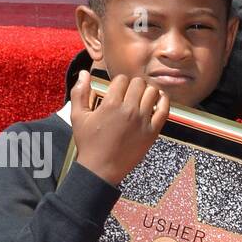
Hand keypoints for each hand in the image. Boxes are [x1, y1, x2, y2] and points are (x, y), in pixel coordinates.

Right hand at [70, 70, 168, 185]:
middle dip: (133, 85)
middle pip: (138, 83)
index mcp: (110, 104)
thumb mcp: (78, 116)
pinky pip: (164, 110)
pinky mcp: (152, 132)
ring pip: (152, 93)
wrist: (101, 169)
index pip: (122, 79)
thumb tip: (83, 73)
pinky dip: (164, 101)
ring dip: (147, 91)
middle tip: (130, 93)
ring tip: (142, 97)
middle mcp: (128, 110)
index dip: (119, 82)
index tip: (118, 90)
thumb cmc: (89, 143)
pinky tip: (159, 99)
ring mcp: (142, 121)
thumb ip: (79, 92)